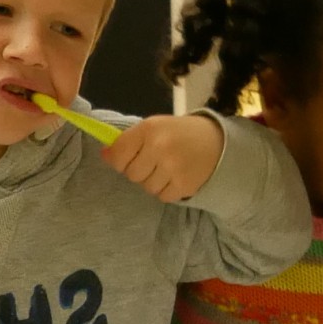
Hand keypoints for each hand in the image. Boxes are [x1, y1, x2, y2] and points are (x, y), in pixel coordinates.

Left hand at [103, 113, 223, 201]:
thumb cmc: (179, 133)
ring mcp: (173, 167)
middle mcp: (159, 147)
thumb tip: (105, 155)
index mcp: (149, 129)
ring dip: (153, 181)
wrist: (217, 142)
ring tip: (167, 169)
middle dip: (139, 170)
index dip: (118, 160)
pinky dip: (167, 190)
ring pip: (146, 187)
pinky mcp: (184, 184)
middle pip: (131, 174)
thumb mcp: (154, 127)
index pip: (117, 155)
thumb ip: (129, 140)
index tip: (127, 158)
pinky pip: (162, 196)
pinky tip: (176, 177)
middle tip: (153, 162)